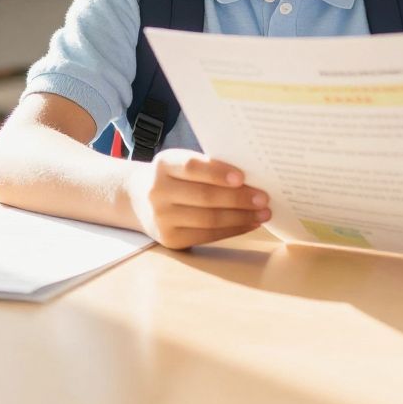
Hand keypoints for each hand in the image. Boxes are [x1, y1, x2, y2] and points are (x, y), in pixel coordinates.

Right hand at [125, 149, 269, 249]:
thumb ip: (209, 167)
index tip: (242, 177)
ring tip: (263, 213)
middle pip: (204, 196)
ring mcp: (162, 218)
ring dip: (241, 217)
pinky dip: (233, 229)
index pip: (192, 167)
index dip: (218, 172)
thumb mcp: (181, 164)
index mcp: (164, 164)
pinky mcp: (170, 239)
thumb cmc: (175, 177)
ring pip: (209, 219)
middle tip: (264, 198)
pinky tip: (249, 223)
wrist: (138, 199)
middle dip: (239, 198)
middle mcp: (158, 192)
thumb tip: (253, 177)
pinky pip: (207, 235)